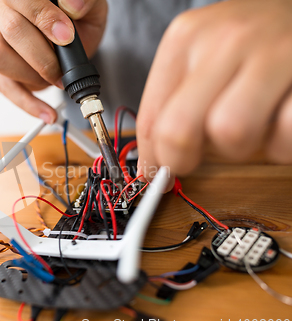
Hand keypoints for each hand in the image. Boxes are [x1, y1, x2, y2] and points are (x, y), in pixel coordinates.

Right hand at [0, 0, 106, 122]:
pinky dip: (26, 102)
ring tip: (54, 79)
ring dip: (32, 76)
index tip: (66, 37)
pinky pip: (0, 84)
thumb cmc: (75, 17)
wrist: (67, 32)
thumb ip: (84, 1)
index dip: (44, 19)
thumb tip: (72, 6)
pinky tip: (46, 112)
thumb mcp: (90, 7)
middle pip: (10, 29)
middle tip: (62, 70)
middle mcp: (1, 7)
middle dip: (42, 57)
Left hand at [137, 0, 291, 188]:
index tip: (157, 172)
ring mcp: (271, 52)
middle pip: (179, 130)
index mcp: (186, 38)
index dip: (152, 158)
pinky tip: (280, 121)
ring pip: (230, 133)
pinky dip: (281, 144)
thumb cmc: (249, 42)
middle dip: (183, 160)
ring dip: (239, 148)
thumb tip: (154, 162)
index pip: (151, 118)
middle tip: (196, 160)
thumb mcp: (200, 54)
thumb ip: (175, 101)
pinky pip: (285, 134)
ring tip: (249, 128)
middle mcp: (223, 40)